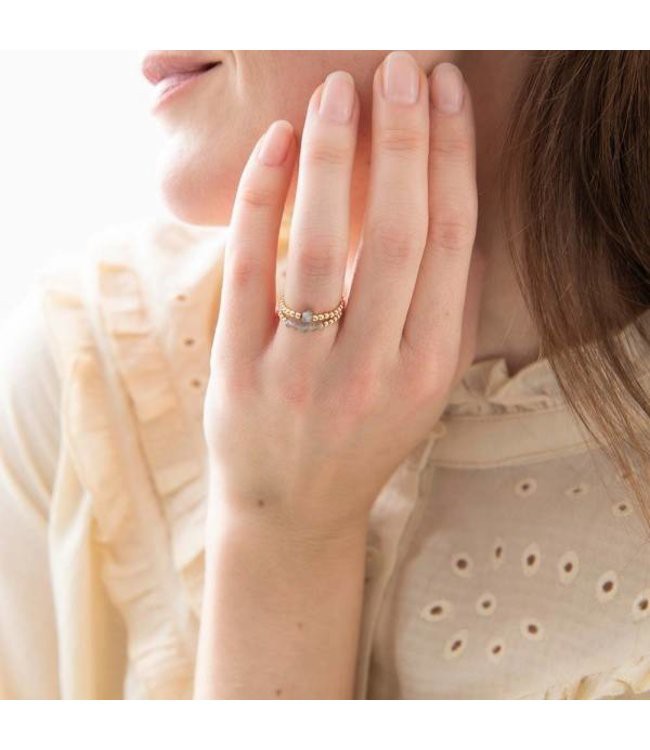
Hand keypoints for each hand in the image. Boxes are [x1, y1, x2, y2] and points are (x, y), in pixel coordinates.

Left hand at [204, 51, 485, 540]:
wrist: (292, 512)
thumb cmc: (358, 440)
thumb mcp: (419, 389)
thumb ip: (439, 311)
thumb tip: (450, 209)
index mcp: (430, 369)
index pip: (452, 243)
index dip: (452, 159)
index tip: (445, 96)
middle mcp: (374, 371)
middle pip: (399, 234)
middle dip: (406, 141)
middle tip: (402, 70)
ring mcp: (304, 374)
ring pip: (324, 248)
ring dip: (335, 159)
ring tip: (338, 91)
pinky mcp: (241, 372)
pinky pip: (251, 271)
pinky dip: (262, 200)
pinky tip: (276, 146)